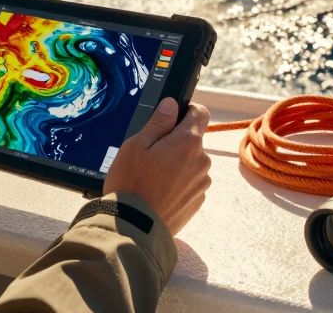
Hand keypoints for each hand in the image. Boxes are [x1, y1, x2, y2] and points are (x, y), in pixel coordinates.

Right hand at [102, 98, 211, 235]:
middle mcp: (201, 160)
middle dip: (176, 143)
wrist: (135, 228)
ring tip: (152, 178)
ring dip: (177, 164)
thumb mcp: (136, 146)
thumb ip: (158, 123)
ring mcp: (201, 183)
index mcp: (188, 142)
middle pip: (193, 140)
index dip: (187, 111)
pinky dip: (178, 184)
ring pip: (191, 163)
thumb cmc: (131, 183)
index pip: (200, 113)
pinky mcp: (198, 201)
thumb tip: (172, 105)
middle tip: (150, 155)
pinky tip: (158, 192)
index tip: (171, 119)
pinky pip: (190, 183)